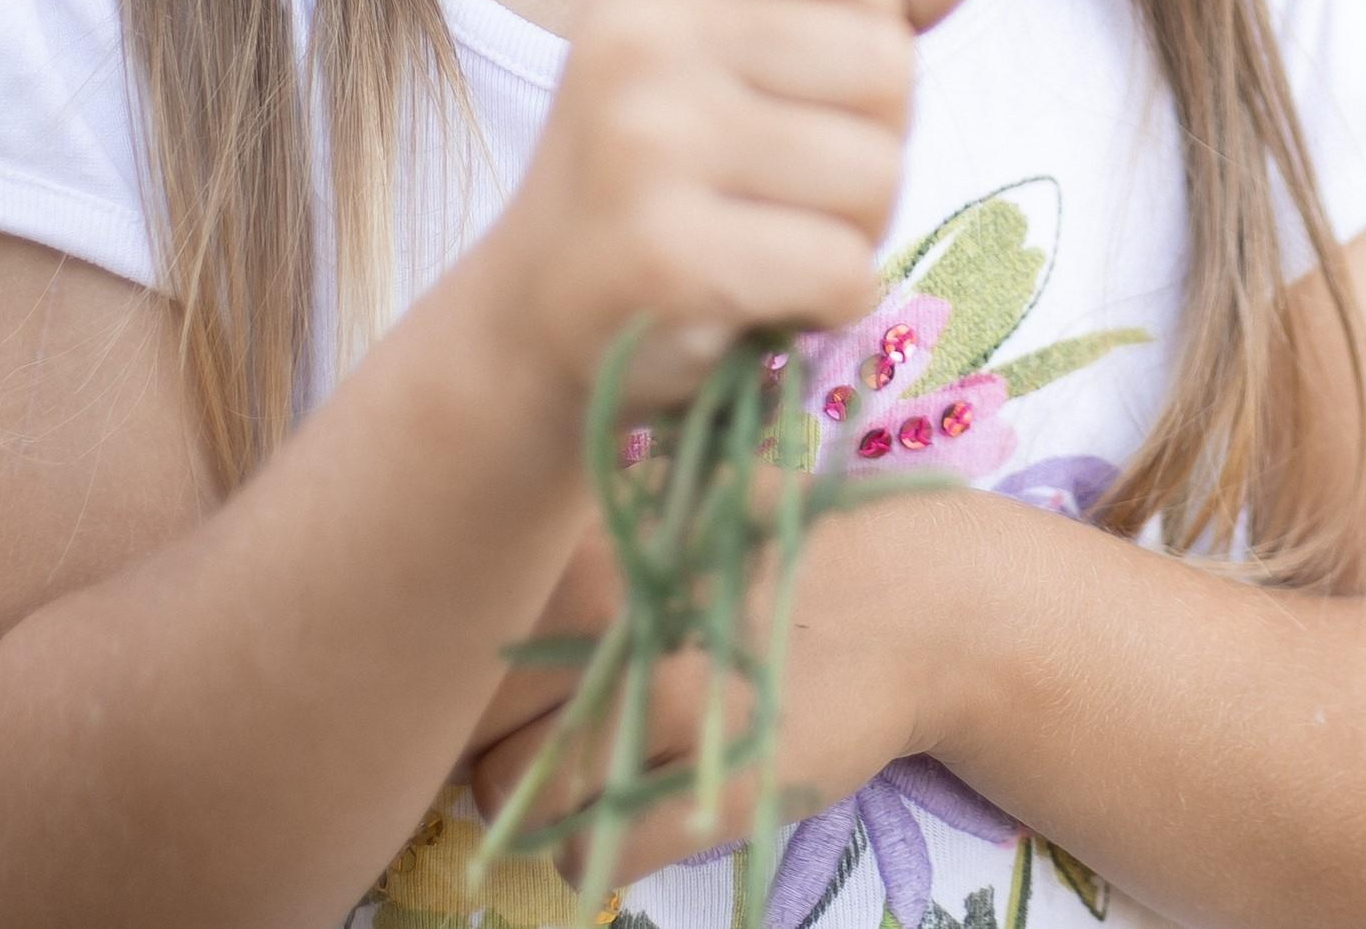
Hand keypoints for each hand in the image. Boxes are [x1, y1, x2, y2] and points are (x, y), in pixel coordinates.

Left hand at [465, 455, 957, 891]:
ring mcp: (672, 710)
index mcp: (602, 549)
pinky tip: (608, 828)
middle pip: (477, 716)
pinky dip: (582, 855)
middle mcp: (622, 626)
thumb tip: (487, 578)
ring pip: (522, 792)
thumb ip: (590, 544)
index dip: (447, 666)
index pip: (464, 624)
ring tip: (564, 783)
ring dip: (525, 804)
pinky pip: (595, 854)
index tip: (461, 683)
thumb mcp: (682, 511)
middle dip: (480, 741)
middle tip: (514, 740)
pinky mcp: (719, 790)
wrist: (917, 601)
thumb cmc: (786, 550)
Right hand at [480, 0, 983, 419]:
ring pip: (876, 171)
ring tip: (772, 237)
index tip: (804, 75)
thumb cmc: (671, 166)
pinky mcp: (663, 252)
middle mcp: (641, 32)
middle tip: (788, 182)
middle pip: (883, 60)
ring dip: (853, 229)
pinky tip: (764, 294)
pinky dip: (830, 298)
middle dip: (873, 138)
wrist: (541, 310)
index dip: (869, 11)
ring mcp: (644, 140)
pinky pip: (842, 267)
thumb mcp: (749, 50)